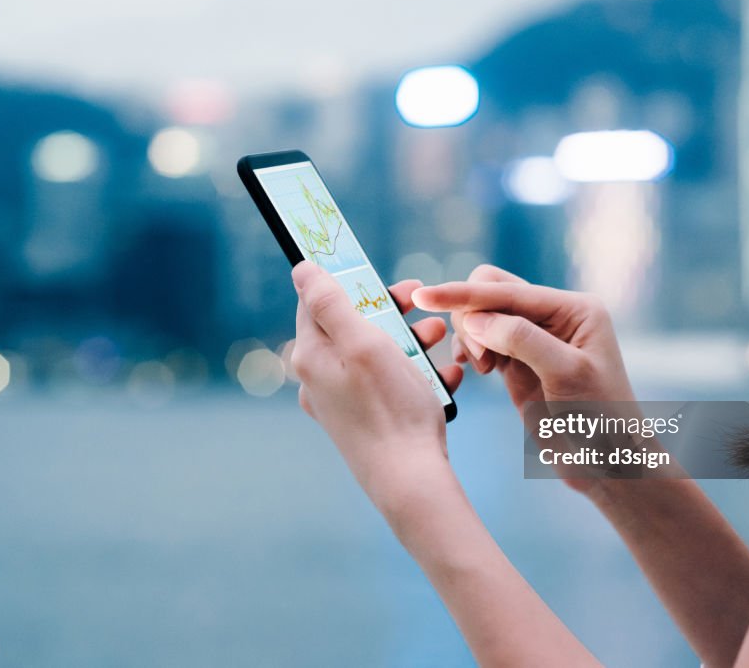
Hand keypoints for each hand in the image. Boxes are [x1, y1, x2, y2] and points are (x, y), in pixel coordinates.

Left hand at [290, 261, 462, 504]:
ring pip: (375, 354)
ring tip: (441, 334)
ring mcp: (341, 402)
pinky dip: (417, 373)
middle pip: (351, 327)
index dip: (352, 282)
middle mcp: (319, 380)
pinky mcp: (365, 420)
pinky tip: (446, 373)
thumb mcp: (363, 343)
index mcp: (311, 357)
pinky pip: (388, 384)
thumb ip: (330, 303)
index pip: (319, 302)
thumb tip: (302, 268)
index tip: (384, 278)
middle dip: (391, 311)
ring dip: (410, 339)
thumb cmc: (390, 410)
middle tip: (420, 301)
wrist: (411, 480)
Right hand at [412, 264, 633, 412]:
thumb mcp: (565, 374)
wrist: (607, 465)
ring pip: (483, 315)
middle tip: (479, 358)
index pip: (509, 291)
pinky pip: (483, 339)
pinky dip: (471, 348)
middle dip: (471, 315)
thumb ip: (521, 339)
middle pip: (492, 291)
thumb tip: (474, 317)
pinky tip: (475, 368)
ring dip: (471, 335)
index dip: (464, 294)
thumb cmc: (599, 421)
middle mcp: (555, 316)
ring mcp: (535, 338)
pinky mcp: (519, 361)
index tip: (424, 295)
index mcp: (574, 309)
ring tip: (483, 368)